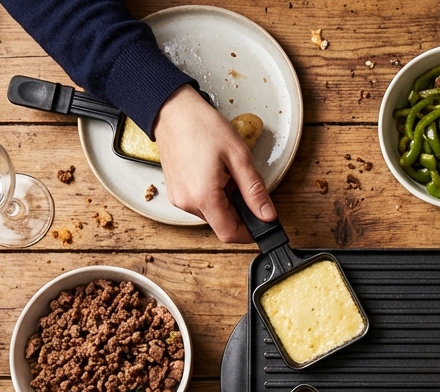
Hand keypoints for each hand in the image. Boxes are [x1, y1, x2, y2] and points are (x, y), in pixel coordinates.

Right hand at [152, 84, 275, 242]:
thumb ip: (254, 190)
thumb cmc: (201, 126)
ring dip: (225, 202)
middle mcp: (187, 203)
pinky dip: (212, 195)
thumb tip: (268, 214)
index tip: (262, 220)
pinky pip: (200, 204)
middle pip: (222, 224)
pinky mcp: (176, 193)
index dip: (250, 231)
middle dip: (239, 211)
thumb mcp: (238, 156)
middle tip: (242, 183)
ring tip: (225, 173)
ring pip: (212, 214)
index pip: (230, 234)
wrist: (172, 110)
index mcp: (204, 196)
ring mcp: (179, 199)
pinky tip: (213, 173)